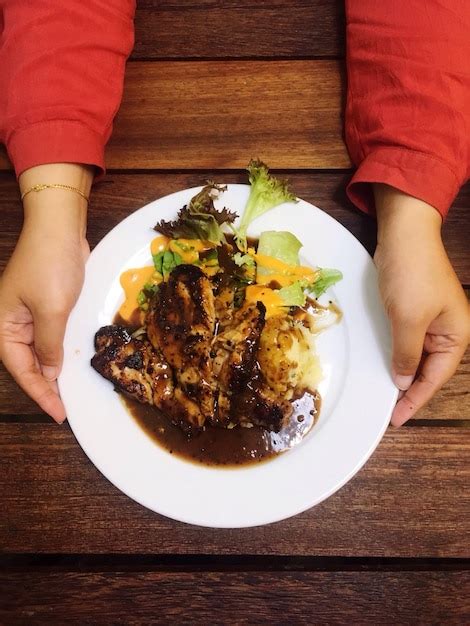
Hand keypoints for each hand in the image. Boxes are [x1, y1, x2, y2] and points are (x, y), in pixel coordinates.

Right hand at [0, 164, 92, 422]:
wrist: (60, 230)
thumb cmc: (50, 266)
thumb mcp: (52, 311)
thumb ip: (49, 345)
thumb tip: (50, 373)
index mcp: (2, 327)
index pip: (21, 370)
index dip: (40, 394)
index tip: (58, 413)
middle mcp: (10, 324)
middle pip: (26, 365)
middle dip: (44, 388)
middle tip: (63, 410)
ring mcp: (27, 316)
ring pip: (37, 353)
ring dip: (51, 373)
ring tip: (65, 396)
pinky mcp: (44, 307)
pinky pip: (48, 338)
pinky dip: (57, 354)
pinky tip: (67, 365)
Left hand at [374, 184, 469, 425]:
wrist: (403, 236)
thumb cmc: (411, 276)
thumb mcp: (408, 320)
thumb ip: (406, 355)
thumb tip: (404, 382)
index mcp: (457, 335)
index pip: (436, 377)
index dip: (417, 399)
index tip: (397, 418)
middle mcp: (449, 331)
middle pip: (430, 370)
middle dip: (412, 390)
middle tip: (391, 412)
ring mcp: (432, 320)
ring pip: (419, 357)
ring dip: (405, 373)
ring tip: (389, 396)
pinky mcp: (415, 310)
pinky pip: (409, 341)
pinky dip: (399, 355)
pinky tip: (388, 366)